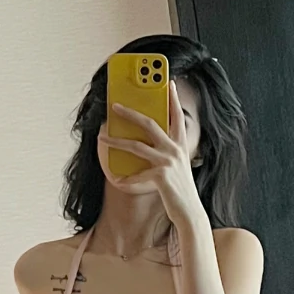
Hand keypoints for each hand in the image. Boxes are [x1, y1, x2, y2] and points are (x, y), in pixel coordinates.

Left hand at [97, 99, 204, 231]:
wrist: (190, 211)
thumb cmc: (180, 189)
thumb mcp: (176, 166)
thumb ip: (166, 152)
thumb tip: (146, 143)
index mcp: (180, 145)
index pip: (177, 116)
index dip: (173, 98)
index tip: (170, 82)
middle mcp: (175, 150)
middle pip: (149, 124)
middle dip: (130, 113)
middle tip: (115, 105)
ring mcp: (169, 162)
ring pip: (136, 145)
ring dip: (116, 141)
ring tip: (102, 137)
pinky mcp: (161, 176)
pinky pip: (136, 175)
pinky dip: (126, 179)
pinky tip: (118, 180)